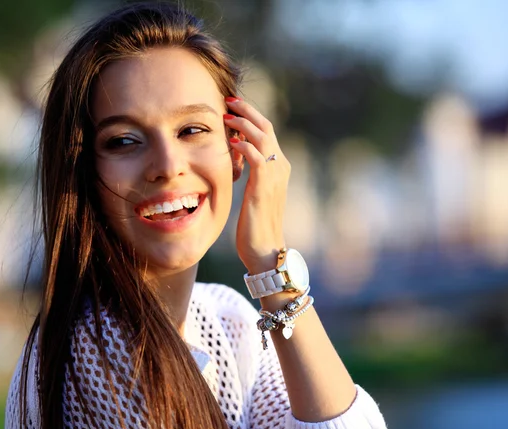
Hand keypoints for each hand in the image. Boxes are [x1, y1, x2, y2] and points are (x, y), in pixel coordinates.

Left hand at [224, 97, 289, 273]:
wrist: (265, 248)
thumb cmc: (256, 223)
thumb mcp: (255, 192)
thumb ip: (251, 172)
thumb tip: (237, 156)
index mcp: (280, 166)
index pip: (267, 132)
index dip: (251, 116)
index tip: (233, 107)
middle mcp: (281, 166)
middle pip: (266, 127)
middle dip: (247, 110)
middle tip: (229, 100)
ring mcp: (275, 175)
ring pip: (262, 137)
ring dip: (243, 123)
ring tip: (226, 115)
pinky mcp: (264, 186)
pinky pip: (256, 156)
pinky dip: (244, 145)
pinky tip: (230, 142)